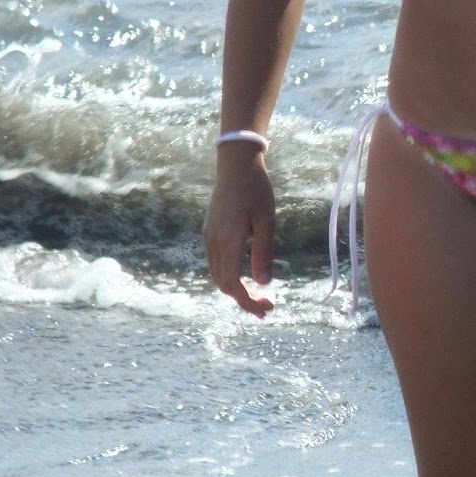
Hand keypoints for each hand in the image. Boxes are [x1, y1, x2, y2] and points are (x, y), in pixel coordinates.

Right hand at [202, 151, 275, 317]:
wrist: (236, 165)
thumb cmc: (256, 190)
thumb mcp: (266, 221)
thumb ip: (264, 253)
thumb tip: (264, 283)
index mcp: (228, 241)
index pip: (233, 285)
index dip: (247, 302)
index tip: (265, 310)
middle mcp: (214, 242)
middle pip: (223, 284)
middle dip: (243, 299)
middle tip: (266, 305)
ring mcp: (209, 237)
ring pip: (217, 275)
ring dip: (235, 289)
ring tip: (257, 294)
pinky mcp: (209, 231)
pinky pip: (216, 262)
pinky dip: (229, 275)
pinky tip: (245, 274)